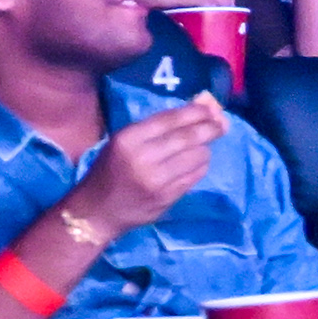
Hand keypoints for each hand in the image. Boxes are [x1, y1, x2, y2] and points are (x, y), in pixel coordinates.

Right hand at [67, 94, 225, 233]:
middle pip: (188, 137)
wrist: (96, 211)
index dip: (195, 112)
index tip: (211, 108)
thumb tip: (199, 107)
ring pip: (197, 157)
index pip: (170, 120)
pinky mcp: (167, 198)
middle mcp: (143, 158)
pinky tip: (196, 163)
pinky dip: (201, 166)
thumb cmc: (110, 170)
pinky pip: (195, 176)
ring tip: (203, 146)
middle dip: (210, 128)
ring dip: (205, 148)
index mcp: (129, 139)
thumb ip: (157, 127)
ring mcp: (157, 180)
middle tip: (221, 124)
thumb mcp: (124, 142)